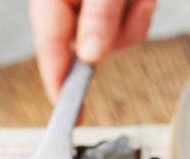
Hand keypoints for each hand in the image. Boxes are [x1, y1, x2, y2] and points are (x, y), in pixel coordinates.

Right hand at [29, 0, 156, 101]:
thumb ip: (98, 17)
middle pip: (88, 48)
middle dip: (118, 37)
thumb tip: (91, 57)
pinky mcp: (106, 7)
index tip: (72, 117)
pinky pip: (127, 25)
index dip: (59, 85)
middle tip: (139, 4)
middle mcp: (65, 4)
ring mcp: (86, 7)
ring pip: (113, 40)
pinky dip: (140, 12)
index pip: (50, 49)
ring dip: (134, 21)